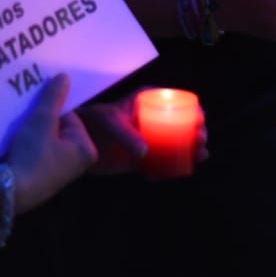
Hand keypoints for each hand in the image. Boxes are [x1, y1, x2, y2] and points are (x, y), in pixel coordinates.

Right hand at [7, 74, 97, 213]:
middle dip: (40, 122)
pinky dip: (25, 148)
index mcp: (86, 150)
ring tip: (15, 127)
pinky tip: (11, 143)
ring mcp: (58, 174)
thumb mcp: (42, 120)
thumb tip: (65, 77)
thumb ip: (53, 97)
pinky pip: (34, 155)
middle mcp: (76, 164)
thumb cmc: (33, 155)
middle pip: (57, 130)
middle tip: (24, 115)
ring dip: (30, 134)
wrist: (8, 193)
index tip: (34, 107)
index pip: (69, 117)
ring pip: (44, 142)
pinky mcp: (40, 181)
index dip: (50, 109)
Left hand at [77, 92, 209, 174]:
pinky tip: (168, 175)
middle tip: (202, 141)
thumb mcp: (111, 122)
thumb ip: (127, 134)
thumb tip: (146, 152)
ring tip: (200, 158)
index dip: (191, 108)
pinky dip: (164, 171)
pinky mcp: (138, 159)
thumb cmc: (92, 121)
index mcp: (145, 103)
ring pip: (173, 145)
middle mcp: (149, 120)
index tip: (201, 118)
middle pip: (180, 125)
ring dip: (189, 152)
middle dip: (196, 132)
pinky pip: (157, 165)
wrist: (73, 142)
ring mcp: (145, 140)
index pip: (174, 101)